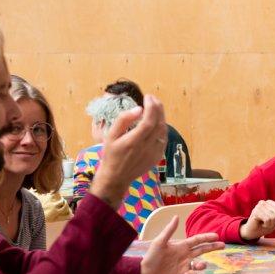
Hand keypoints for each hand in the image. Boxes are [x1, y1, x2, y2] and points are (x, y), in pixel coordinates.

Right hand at [90, 95, 167, 209]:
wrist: (116, 177)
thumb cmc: (111, 155)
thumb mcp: (110, 136)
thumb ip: (123, 120)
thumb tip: (138, 109)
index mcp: (134, 142)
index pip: (149, 121)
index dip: (151, 107)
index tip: (148, 97)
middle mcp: (147, 148)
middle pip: (159, 124)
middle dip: (158, 108)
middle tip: (152, 99)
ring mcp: (154, 153)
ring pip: (164, 131)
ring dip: (161, 117)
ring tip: (155, 107)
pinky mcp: (157, 157)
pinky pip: (164, 139)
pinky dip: (162, 128)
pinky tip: (157, 122)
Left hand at [140, 216, 224, 273]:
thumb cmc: (151, 257)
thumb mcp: (160, 242)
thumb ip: (169, 231)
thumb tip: (176, 216)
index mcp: (181, 246)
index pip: (197, 240)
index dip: (207, 238)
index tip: (217, 236)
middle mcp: (185, 255)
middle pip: (202, 250)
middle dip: (213, 247)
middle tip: (223, 245)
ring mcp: (184, 266)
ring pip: (199, 264)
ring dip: (202, 265)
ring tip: (201, 265)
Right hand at [239, 196, 274, 240]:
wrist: (252, 233)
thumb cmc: (264, 225)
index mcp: (269, 202)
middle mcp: (264, 202)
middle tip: (269, 224)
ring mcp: (259, 206)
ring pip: (273, 217)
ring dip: (271, 225)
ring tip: (264, 224)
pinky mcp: (256, 211)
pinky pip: (268, 219)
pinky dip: (266, 225)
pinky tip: (261, 224)